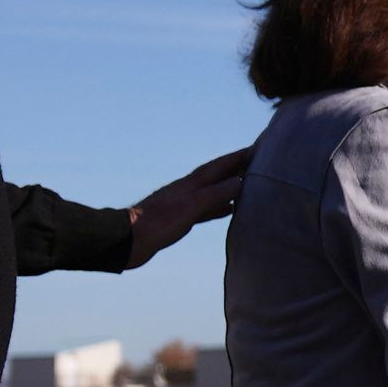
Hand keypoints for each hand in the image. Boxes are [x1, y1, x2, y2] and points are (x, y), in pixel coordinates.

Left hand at [125, 147, 253, 268]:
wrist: (130, 239)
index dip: (237, 157)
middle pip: (217, 176)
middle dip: (236, 168)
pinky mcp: (180, 218)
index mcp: (191, 185)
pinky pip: (207, 208)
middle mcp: (189, 190)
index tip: (256, 148)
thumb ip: (214, 195)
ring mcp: (184, 203)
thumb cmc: (158, 224)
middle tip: (257, 163)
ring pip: (213, 191)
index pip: (219, 166)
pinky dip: (220, 206)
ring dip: (230, 187)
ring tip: (248, 185)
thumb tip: (239, 181)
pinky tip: (228, 210)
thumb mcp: (189, 208)